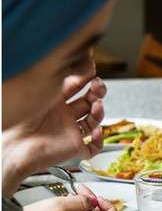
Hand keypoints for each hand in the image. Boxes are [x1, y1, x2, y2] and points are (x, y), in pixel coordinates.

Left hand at [2, 74, 106, 195]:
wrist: (13, 146)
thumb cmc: (23, 117)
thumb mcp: (48, 89)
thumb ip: (68, 75)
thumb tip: (84, 61)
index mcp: (53, 102)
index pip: (76, 88)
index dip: (86, 78)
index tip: (91, 69)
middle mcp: (62, 116)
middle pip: (88, 103)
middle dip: (96, 93)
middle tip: (97, 86)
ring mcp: (68, 132)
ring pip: (93, 122)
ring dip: (99, 112)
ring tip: (96, 105)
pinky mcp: (73, 148)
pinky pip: (92, 147)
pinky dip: (98, 140)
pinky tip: (96, 131)